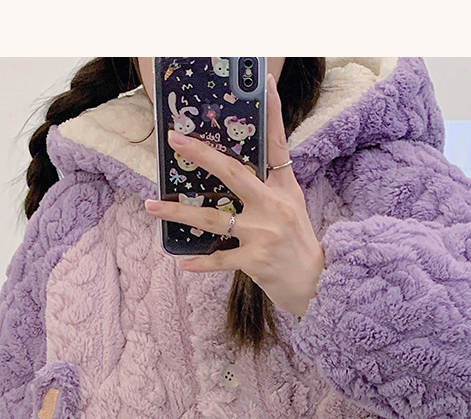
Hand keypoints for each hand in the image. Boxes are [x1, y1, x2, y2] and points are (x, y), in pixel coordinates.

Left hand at [145, 75, 324, 317]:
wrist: (317, 284)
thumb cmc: (298, 243)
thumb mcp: (292, 206)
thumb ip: (271, 182)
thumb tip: (240, 164)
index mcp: (282, 189)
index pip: (276, 145)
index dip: (272, 114)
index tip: (265, 82)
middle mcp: (273, 207)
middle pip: (233, 174)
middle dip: (202, 155)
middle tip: (175, 140)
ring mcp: (263, 234)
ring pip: (214, 219)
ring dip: (180, 212)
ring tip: (153, 206)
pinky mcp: (256, 261)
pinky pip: (220, 259)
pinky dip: (200, 262)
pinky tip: (181, 262)